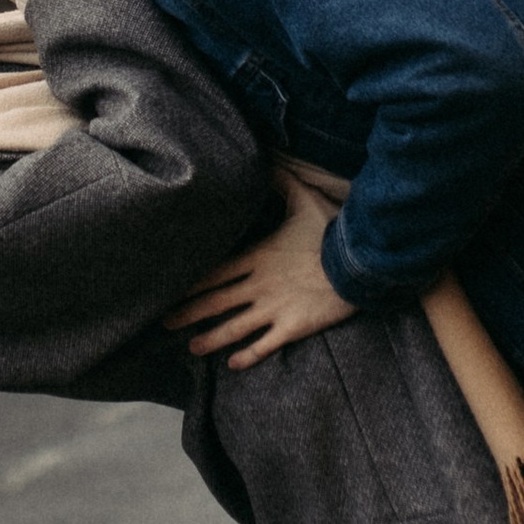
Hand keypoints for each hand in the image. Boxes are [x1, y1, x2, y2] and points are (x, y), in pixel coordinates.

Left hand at [164, 170, 357, 368]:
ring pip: (234, 327)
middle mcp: (259, 284)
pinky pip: (265, 345)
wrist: (359, 263)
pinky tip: (233, 364)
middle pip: (215, 302)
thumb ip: (284, 182)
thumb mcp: (306, 200)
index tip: (170, 290)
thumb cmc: (333, 231)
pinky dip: (248, 355)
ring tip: (192, 348)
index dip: (191, 283)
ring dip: (211, 339)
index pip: (216, 272)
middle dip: (188, 313)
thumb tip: (270, 159)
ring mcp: (275, 308)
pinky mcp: (293, 326)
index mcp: (258, 256)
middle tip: (165, 324)